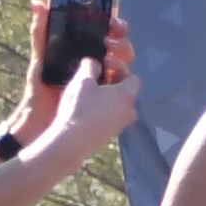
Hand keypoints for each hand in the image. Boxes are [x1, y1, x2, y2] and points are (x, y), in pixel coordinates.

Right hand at [46, 50, 138, 165]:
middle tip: (95, 77)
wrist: (72, 142)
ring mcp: (121, 125)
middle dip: (112, 81)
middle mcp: (129, 110)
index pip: (133, 77)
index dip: (119, 67)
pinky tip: (85, 108)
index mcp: (127, 95)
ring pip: (118, 104)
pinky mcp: (110, 134)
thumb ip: (91, 66)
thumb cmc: (79, 108)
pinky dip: (102, 108)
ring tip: (88, 92)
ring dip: (106, 95)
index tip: (104, 64)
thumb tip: (94, 63)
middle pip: (126, 90)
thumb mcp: (82, 80)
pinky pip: (111, 115)